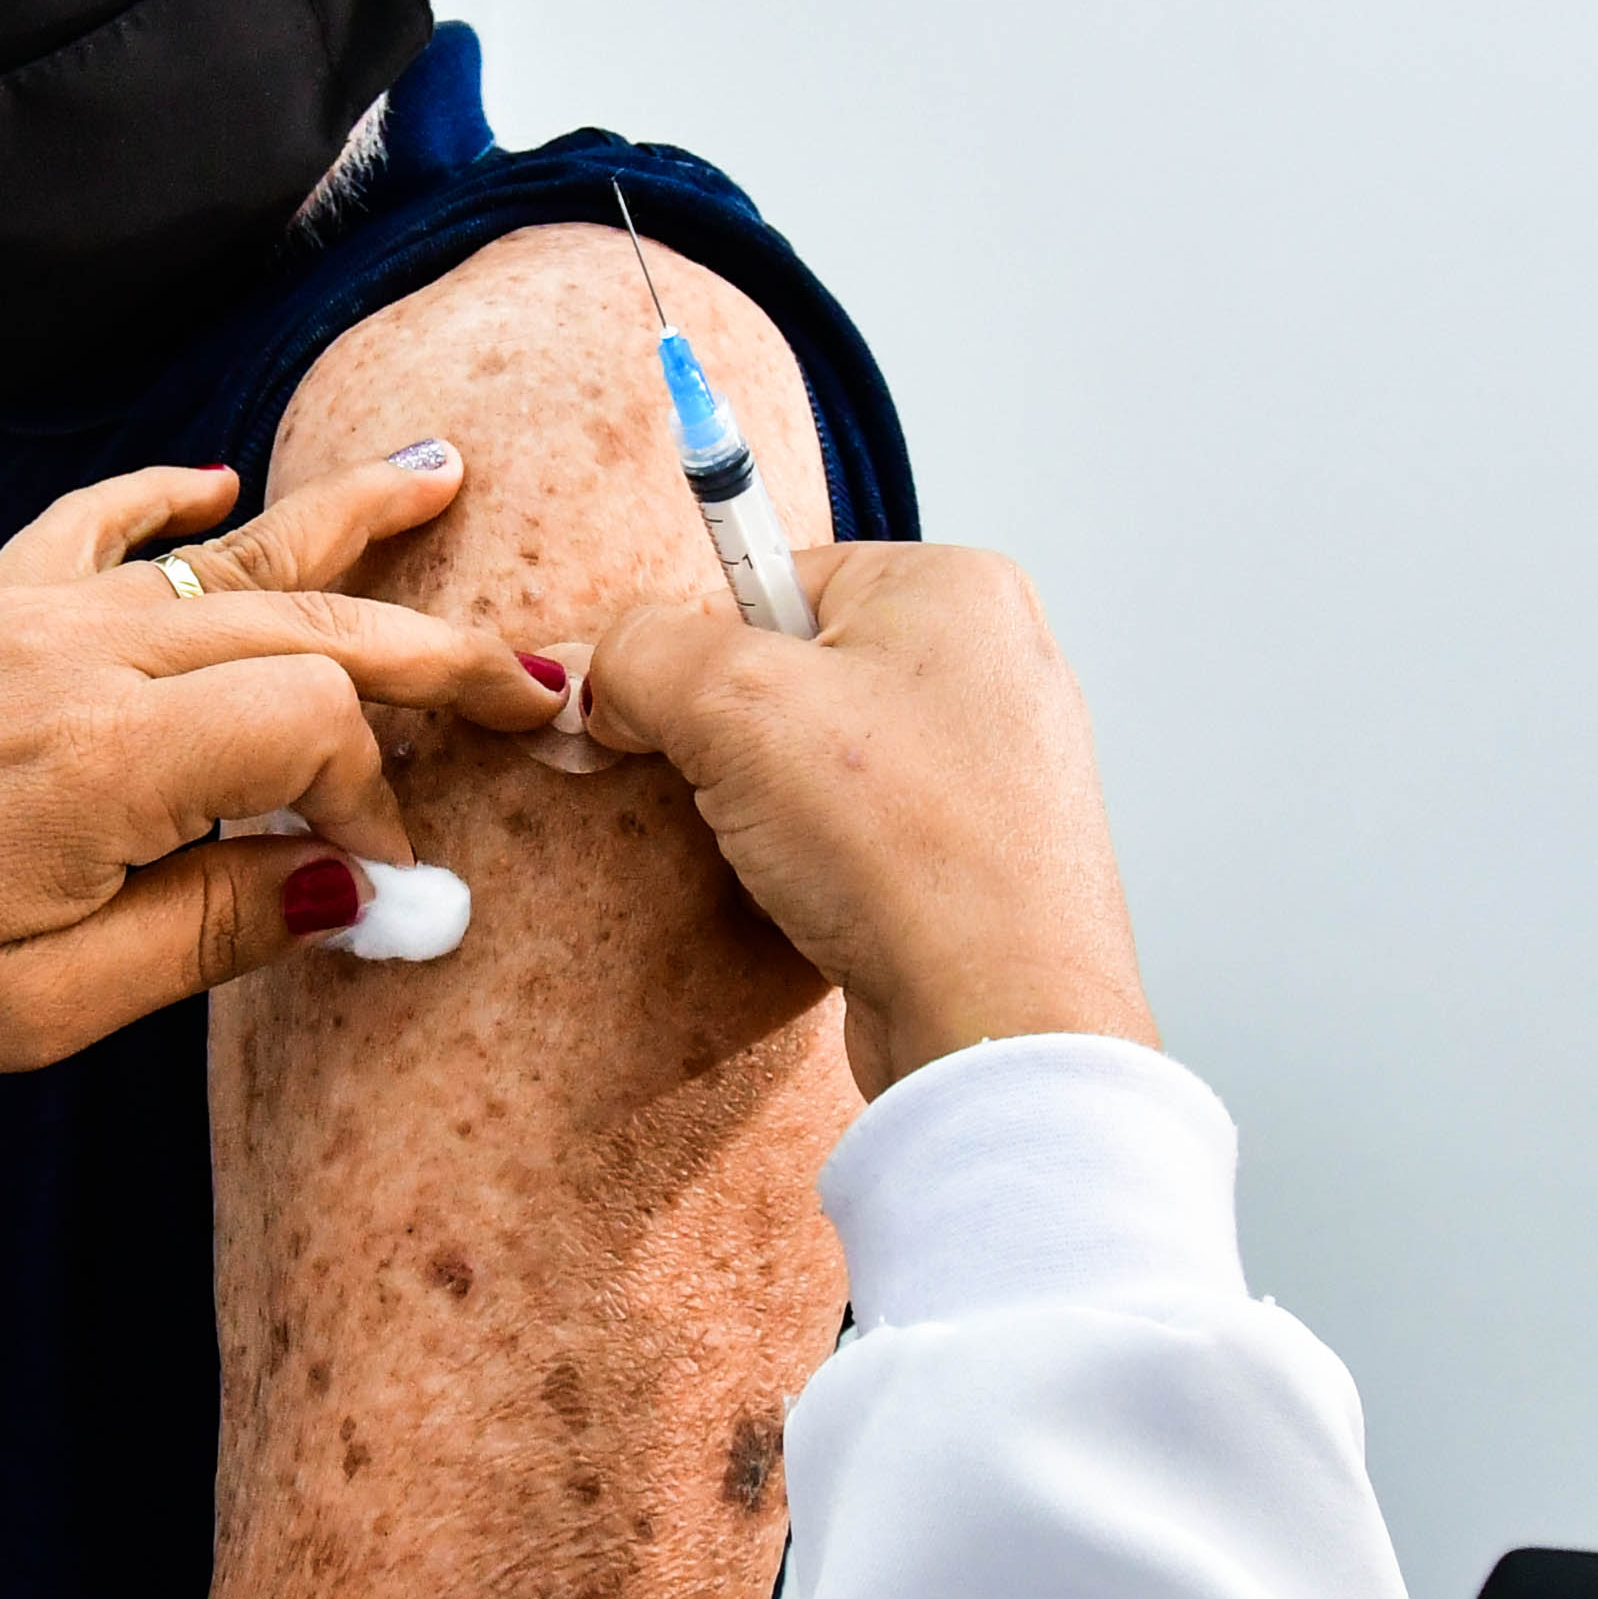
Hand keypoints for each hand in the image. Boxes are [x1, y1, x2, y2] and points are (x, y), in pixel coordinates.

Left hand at [0, 445, 564, 1072]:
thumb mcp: (52, 1001)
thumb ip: (220, 930)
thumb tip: (364, 891)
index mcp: (111, 753)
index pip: (316, 725)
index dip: (373, 800)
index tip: (368, 882)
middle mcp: (85, 650)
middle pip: (305, 621)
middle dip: (427, 652)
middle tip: (533, 673)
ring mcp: (34, 608)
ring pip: (227, 554)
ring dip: (345, 525)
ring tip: (444, 475)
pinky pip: (100, 521)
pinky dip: (170, 498)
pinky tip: (223, 481)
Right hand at [582, 543, 1156, 1098]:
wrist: (995, 1022)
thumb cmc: (904, 849)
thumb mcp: (733, 706)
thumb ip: (643, 652)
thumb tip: (602, 666)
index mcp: (956, 586)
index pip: (768, 575)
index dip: (697, 653)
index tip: (667, 718)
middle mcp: (991, 660)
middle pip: (791, 667)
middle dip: (733, 739)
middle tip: (739, 797)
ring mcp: (994, 762)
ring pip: (817, 755)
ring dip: (768, 807)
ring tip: (792, 860)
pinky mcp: (982, 850)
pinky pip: (859, 826)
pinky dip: (818, 859)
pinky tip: (826, 899)